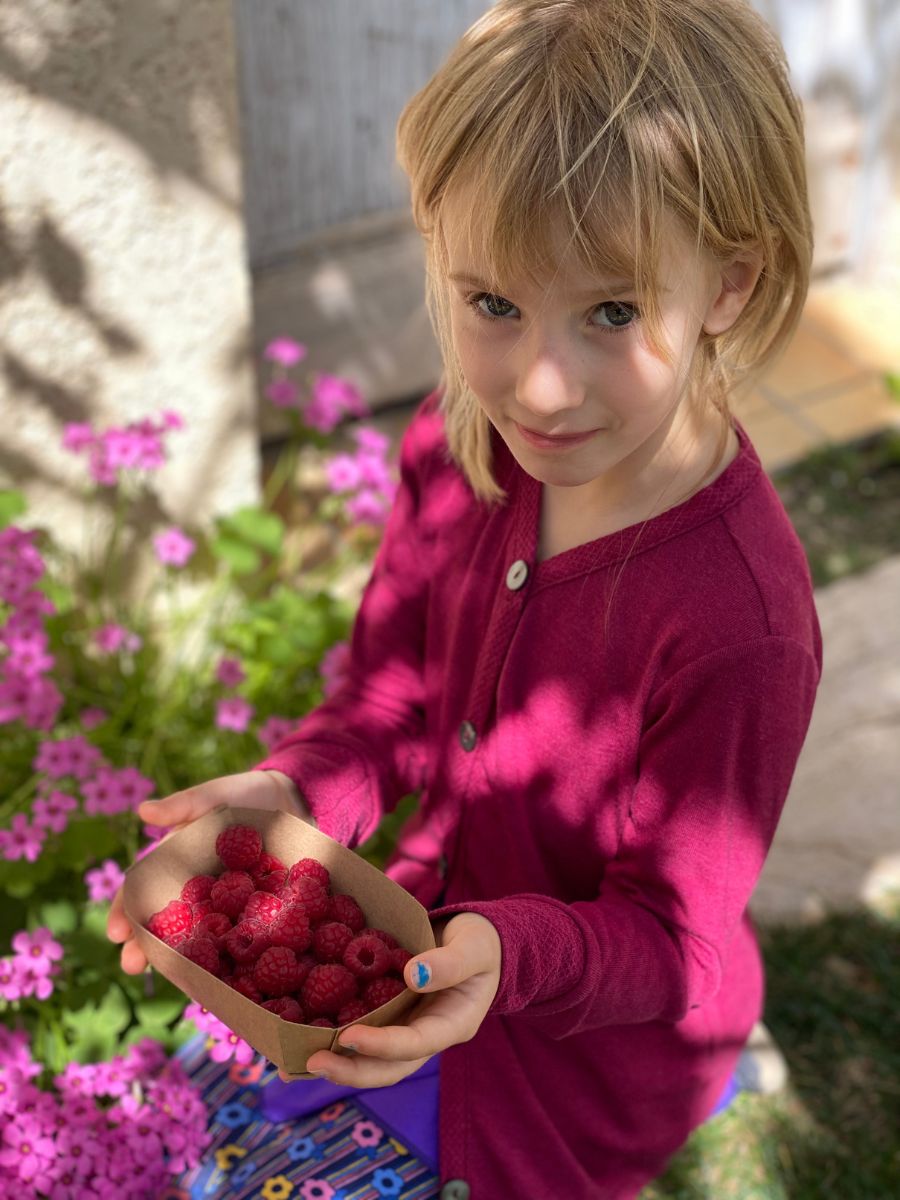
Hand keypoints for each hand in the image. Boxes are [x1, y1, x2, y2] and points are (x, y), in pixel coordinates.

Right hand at [106, 769, 312, 974]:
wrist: (291, 800)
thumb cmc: (243, 796)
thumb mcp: (213, 796)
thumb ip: (183, 805)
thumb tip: (143, 810)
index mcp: (178, 862)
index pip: (145, 889)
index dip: (127, 909)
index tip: (115, 932)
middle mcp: (197, 888)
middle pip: (166, 919)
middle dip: (147, 945)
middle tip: (130, 965)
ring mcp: (226, 903)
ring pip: (199, 936)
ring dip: (183, 958)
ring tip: (170, 979)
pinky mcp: (256, 910)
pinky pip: (240, 935)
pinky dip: (231, 956)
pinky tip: (223, 977)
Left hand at [299, 911, 501, 1086]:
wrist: (477, 943)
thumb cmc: (480, 944)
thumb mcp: (474, 948)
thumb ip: (450, 963)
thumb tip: (413, 974)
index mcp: (452, 1025)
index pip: (415, 1044)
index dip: (383, 1045)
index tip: (350, 1037)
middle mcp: (425, 1036)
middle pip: (388, 1067)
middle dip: (350, 1070)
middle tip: (312, 1063)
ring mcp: (406, 1029)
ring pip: (371, 1060)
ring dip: (336, 1065)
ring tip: (293, 1065)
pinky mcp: (389, 1016)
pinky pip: (362, 1032)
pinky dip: (333, 1040)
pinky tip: (299, 1038)